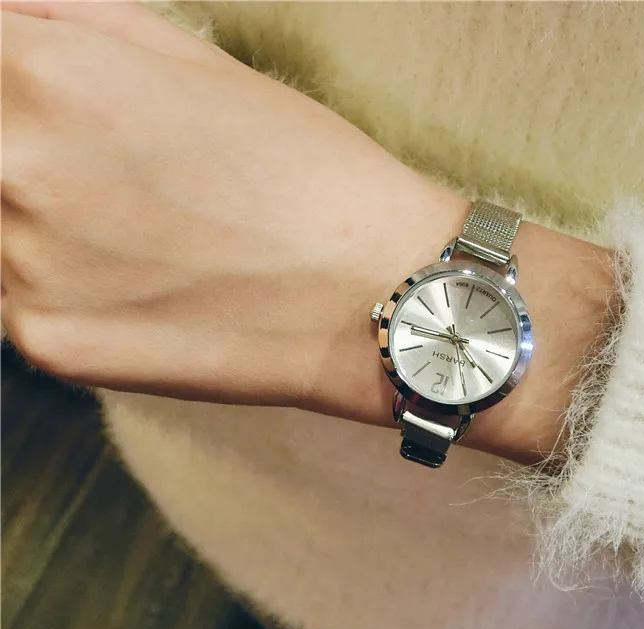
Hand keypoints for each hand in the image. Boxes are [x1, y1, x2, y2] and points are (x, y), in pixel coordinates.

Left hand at [1, 2, 615, 464]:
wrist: (371, 290)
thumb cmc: (305, 170)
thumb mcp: (192, 56)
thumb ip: (70, 20)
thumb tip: (13, 26)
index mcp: (44, 73)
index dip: (15, 87)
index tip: (47, 111)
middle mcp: (14, 170)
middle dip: (29, 154)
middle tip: (115, 181)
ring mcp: (24, 269)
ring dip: (38, 226)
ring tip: (139, 236)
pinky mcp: (49, 345)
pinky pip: (18, 305)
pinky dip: (65, 291)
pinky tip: (141, 288)